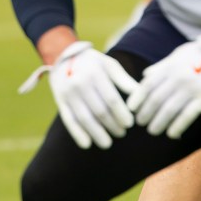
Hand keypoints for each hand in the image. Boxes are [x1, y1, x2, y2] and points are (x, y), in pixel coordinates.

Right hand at [19, 41, 140, 148]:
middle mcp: (80, 83)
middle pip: (99, 110)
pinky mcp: (60, 101)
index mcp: (95, 73)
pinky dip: (77, 133)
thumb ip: (124, 80)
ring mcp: (68, 93)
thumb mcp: (109, 65)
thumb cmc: (93, 63)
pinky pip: (68, 120)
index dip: (121, 113)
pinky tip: (87, 144)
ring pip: (85, 118)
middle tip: (122, 133)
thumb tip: (140, 95)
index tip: (130, 124)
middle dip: (112, 125)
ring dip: (97, 133)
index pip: (111, 98)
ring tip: (108, 143)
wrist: (64, 56)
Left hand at [127, 35, 200, 138]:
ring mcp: (191, 88)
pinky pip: (187, 116)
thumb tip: (145, 75)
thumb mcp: (180, 53)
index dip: (137, 98)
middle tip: (141, 123)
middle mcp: (178, 77)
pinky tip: (172, 134)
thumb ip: (162, 65)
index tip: (131, 109)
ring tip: (153, 130)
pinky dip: (177, 127)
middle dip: (145, 114)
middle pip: (156, 100)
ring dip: (158, 123)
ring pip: (168, 110)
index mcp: (171, 65)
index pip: (148, 85)